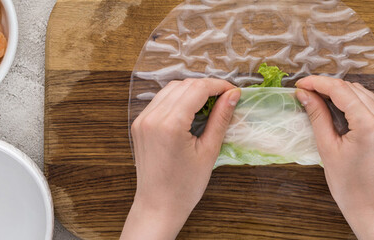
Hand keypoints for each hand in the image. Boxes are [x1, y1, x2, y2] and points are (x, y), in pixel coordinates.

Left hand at [121, 78, 239, 239]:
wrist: (158, 206)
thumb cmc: (185, 186)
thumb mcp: (209, 151)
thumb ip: (220, 119)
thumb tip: (233, 95)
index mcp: (170, 124)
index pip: (198, 89)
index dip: (219, 86)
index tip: (234, 92)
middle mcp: (152, 117)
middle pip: (184, 85)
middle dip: (206, 86)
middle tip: (225, 98)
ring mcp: (142, 119)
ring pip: (171, 89)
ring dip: (192, 90)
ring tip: (210, 103)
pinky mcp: (139, 124)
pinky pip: (160, 100)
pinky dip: (177, 99)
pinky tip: (191, 110)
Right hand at [295, 76, 373, 239]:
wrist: (370, 204)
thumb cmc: (350, 185)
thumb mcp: (327, 148)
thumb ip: (317, 116)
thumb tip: (305, 94)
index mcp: (369, 125)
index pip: (341, 90)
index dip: (318, 83)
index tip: (301, 83)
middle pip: (351, 88)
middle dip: (327, 86)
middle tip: (305, 92)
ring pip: (361, 92)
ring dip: (339, 92)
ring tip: (317, 98)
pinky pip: (369, 103)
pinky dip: (351, 100)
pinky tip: (335, 106)